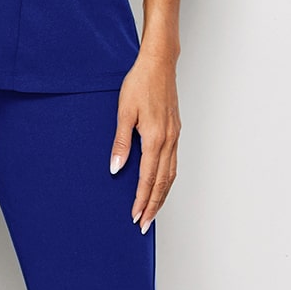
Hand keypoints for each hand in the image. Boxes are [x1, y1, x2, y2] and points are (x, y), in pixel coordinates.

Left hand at [110, 50, 180, 232]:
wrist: (159, 64)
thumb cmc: (139, 84)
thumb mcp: (123, 112)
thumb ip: (120, 142)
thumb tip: (116, 168)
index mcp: (154, 138)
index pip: (147, 178)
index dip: (141, 200)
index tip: (135, 216)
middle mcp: (168, 141)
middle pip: (163, 183)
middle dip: (153, 206)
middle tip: (144, 225)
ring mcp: (174, 137)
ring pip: (171, 175)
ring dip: (162, 196)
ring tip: (153, 212)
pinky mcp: (175, 132)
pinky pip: (174, 163)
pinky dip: (168, 180)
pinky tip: (161, 186)